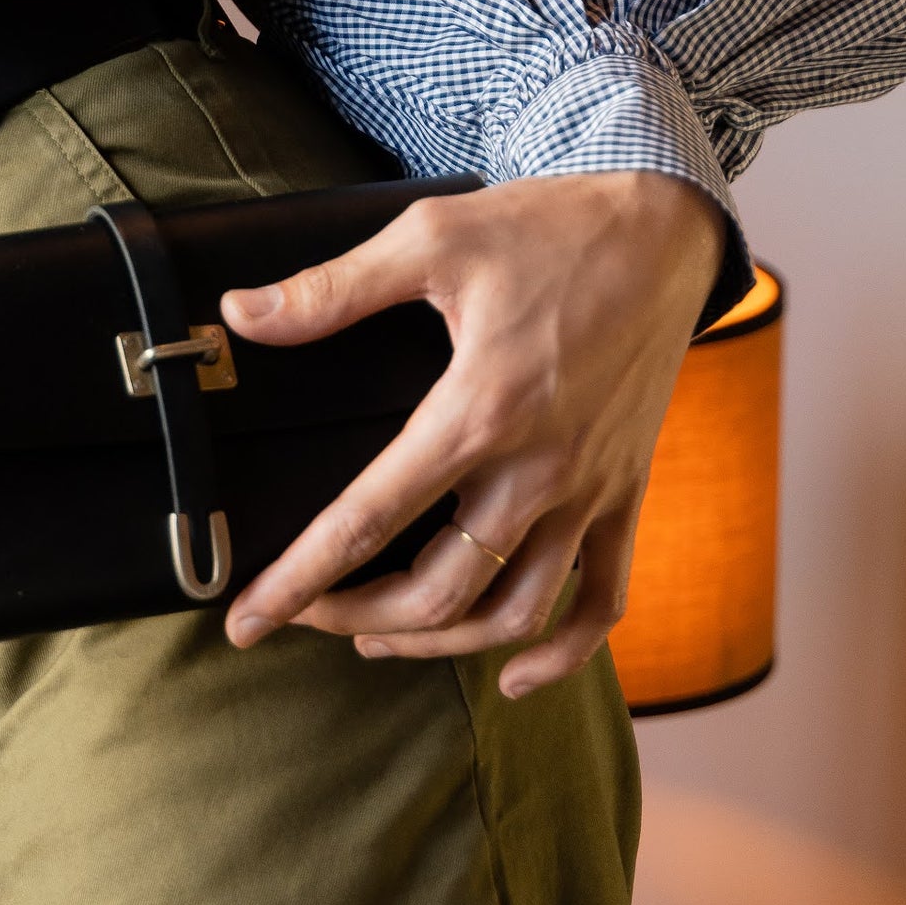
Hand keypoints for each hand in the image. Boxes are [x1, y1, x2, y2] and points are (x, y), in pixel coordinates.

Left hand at [215, 174, 725, 696]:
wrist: (665, 232)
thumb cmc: (546, 229)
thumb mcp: (429, 239)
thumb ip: (330, 290)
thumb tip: (240, 315)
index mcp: (478, 410)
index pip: (366, 521)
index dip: (298, 581)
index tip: (246, 624)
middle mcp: (539, 468)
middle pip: (439, 591)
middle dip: (356, 617)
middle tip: (304, 615)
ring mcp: (591, 490)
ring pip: (516, 612)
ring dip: (441, 643)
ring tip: (379, 638)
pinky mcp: (627, 493)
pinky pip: (605, 600)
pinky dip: (562, 654)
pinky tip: (513, 674)